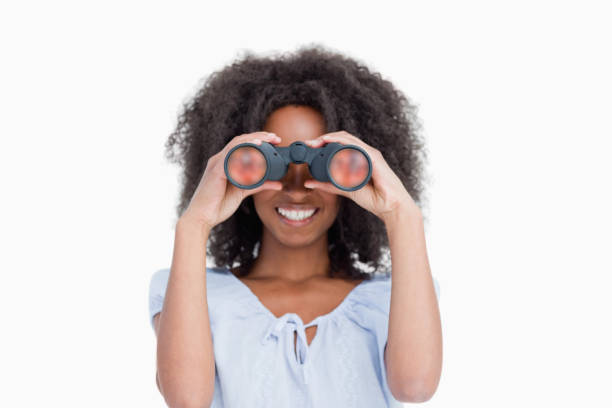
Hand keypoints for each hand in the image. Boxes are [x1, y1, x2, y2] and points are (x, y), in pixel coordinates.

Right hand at [180, 131, 282, 230]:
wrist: (202, 218)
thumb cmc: (219, 205)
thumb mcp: (243, 191)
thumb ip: (259, 185)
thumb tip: (278, 184)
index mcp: (224, 162)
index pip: (242, 144)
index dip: (259, 139)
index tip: (275, 141)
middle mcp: (219, 160)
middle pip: (240, 140)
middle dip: (259, 136)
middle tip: (275, 138)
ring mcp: (216, 164)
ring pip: (235, 145)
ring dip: (253, 140)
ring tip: (267, 140)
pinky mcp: (216, 172)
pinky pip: (230, 157)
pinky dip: (243, 151)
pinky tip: (255, 149)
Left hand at [304, 131, 420, 221]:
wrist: (391, 207)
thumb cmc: (374, 198)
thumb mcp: (345, 189)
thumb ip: (328, 185)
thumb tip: (309, 182)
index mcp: (359, 158)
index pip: (340, 143)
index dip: (324, 142)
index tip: (309, 147)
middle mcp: (364, 153)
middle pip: (342, 138)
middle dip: (323, 138)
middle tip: (309, 144)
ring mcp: (370, 154)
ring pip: (347, 138)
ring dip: (330, 137)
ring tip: (316, 142)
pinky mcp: (374, 158)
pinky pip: (356, 145)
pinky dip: (342, 141)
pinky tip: (330, 141)